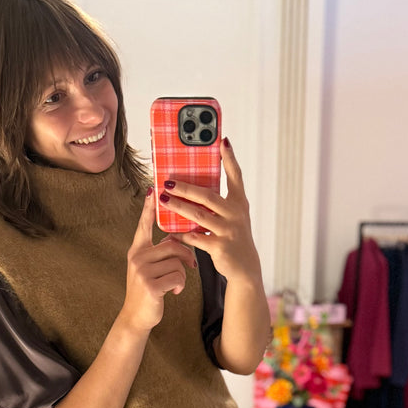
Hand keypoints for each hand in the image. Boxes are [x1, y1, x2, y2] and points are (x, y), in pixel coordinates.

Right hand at [121, 189, 197, 332]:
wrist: (137, 316)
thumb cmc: (148, 290)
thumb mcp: (150, 268)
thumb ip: (159, 252)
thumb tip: (176, 239)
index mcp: (137, 250)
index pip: (144, 225)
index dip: (148, 208)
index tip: (153, 190)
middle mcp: (137, 257)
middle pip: (173, 245)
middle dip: (186, 256)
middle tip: (191, 266)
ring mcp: (142, 271)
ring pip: (177, 262)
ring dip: (183, 275)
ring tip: (176, 284)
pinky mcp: (150, 285)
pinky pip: (177, 276)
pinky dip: (180, 285)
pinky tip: (174, 292)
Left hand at [159, 139, 261, 284]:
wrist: (245, 267)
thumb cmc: (234, 236)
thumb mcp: (233, 216)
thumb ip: (218, 201)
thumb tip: (193, 185)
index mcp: (239, 203)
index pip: (236, 176)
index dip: (230, 158)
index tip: (222, 140)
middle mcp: (236, 214)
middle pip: (207, 195)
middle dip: (185, 187)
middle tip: (167, 181)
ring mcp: (228, 231)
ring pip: (198, 215)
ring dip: (178, 207)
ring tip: (163, 199)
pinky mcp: (220, 247)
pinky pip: (196, 238)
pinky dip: (182, 235)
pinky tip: (170, 231)